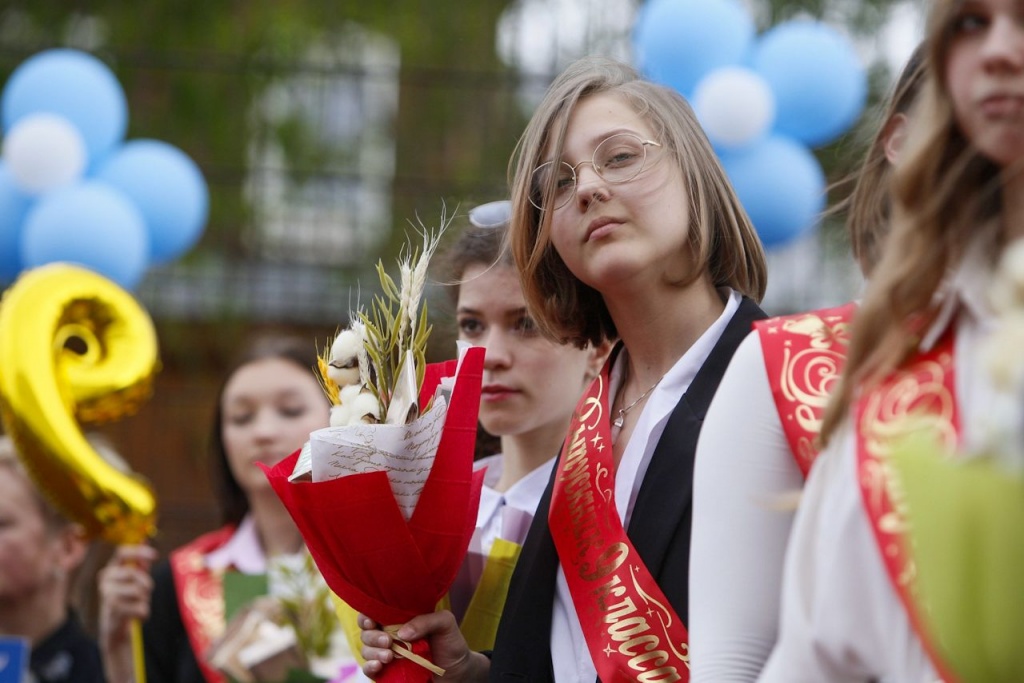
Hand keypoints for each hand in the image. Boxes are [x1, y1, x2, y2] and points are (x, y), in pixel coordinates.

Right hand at [97, 544, 157, 682]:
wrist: (115, 630)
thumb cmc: (127, 601)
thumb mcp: (134, 581)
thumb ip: (140, 563)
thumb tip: (144, 538)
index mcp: (110, 570)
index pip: (121, 552)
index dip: (138, 551)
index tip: (155, 555)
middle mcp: (105, 580)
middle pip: (133, 573)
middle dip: (146, 583)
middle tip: (146, 592)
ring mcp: (107, 595)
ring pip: (138, 591)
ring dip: (145, 600)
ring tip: (138, 605)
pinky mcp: (113, 611)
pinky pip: (140, 607)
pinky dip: (144, 612)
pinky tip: (138, 616)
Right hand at [359, 611, 488, 681]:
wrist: (458, 672)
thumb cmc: (450, 643)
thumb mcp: (445, 623)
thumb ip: (426, 620)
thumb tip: (402, 632)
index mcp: (399, 620)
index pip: (374, 613)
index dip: (367, 615)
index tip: (372, 621)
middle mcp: (389, 636)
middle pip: (367, 632)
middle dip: (372, 636)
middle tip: (388, 641)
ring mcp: (387, 655)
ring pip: (366, 651)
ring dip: (373, 652)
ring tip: (389, 656)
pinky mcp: (387, 673)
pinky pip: (369, 670)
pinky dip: (369, 667)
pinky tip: (378, 666)